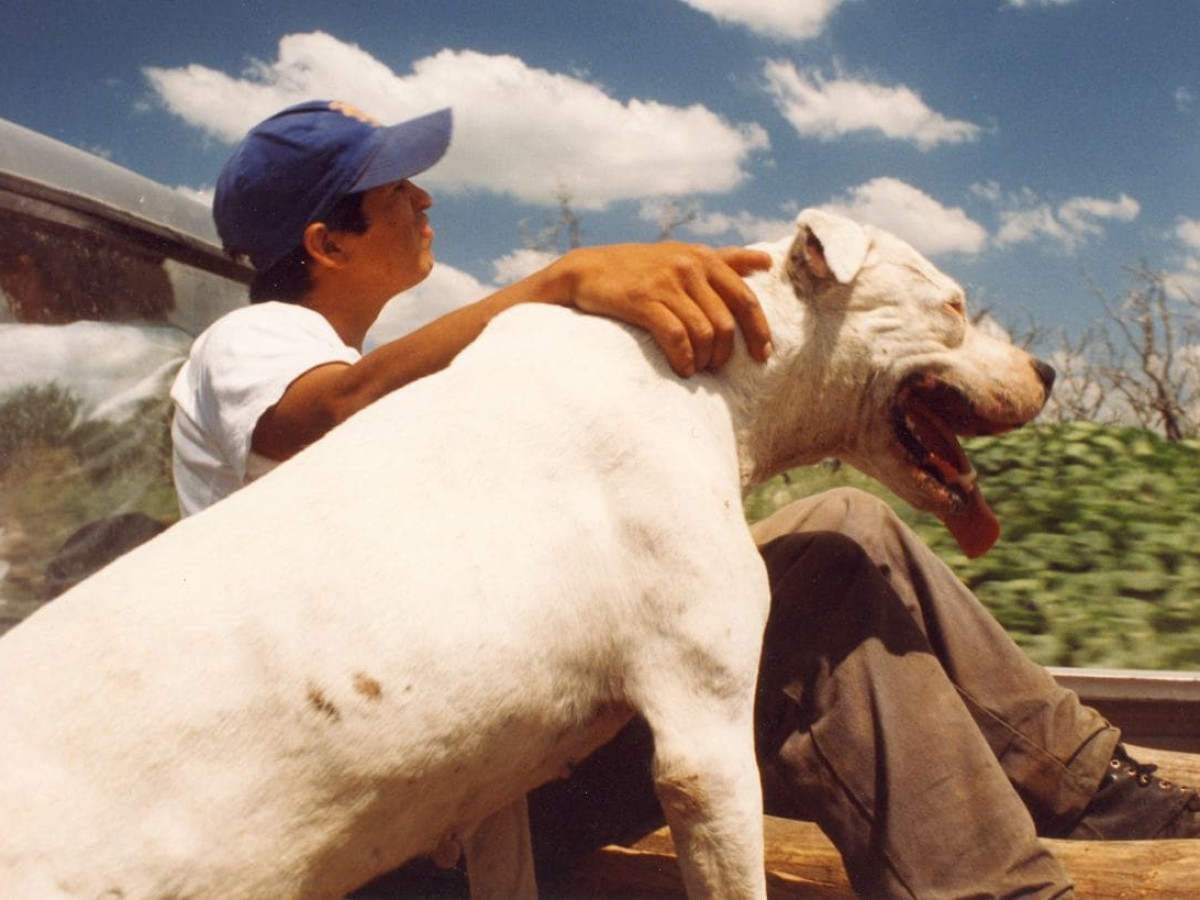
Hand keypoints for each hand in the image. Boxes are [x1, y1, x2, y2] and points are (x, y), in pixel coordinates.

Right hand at [557, 243, 772, 376]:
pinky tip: (682, 369)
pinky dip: (683, 359)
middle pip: (726, 321)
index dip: (759, 330)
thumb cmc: (639, 267)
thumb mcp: (682, 254)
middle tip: (716, 368)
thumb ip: (724, 259)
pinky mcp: (643, 299)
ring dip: (703, 359)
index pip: (745, 298)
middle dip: (725, 352)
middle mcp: (689, 266)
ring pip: (703, 332)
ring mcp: (666, 282)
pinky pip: (676, 336)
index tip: (762, 355)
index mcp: (704, 258)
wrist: (587, 270)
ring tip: (697, 370)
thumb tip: (766, 261)